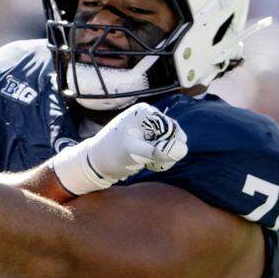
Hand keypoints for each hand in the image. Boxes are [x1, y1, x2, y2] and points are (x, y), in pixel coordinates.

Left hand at [49, 102, 187, 195]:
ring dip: (166, 157)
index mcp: (145, 112)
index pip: (172, 128)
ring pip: (173, 143)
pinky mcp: (149, 140)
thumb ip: (157, 151)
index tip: (157, 157)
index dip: (168, 145)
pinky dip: (161, 159)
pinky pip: (166, 149)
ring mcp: (150, 128)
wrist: (95, 164)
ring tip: (149, 164)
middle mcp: (149, 117)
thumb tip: (183, 149)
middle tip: (153, 163)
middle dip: (168, 151)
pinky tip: (148, 165)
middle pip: (175, 135)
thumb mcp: (133, 153)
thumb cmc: (111, 156)